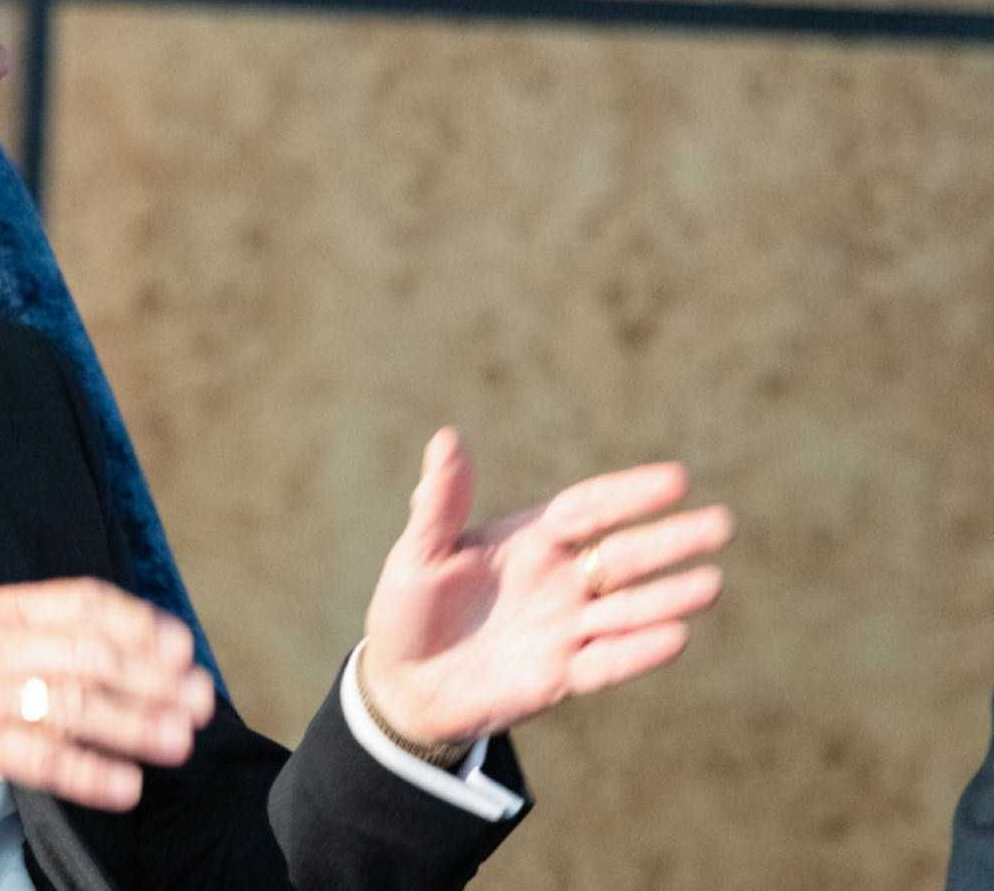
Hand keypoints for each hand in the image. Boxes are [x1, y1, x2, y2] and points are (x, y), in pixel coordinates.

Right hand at [0, 578, 215, 818]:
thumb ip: (59, 637)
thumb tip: (151, 653)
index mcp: (10, 609)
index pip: (85, 604)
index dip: (139, 623)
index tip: (182, 646)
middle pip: (89, 655)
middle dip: (151, 678)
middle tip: (199, 699)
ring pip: (71, 706)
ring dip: (132, 724)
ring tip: (178, 741)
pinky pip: (40, 760)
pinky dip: (87, 773)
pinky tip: (125, 784)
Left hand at [360, 429, 733, 746]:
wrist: (401, 685)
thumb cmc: (407, 608)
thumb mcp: (418, 552)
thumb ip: (439, 503)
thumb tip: (447, 438)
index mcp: (530, 540)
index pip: (589, 510)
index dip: (629, 495)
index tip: (677, 479)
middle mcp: (559, 580)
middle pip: (623, 557)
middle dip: (670, 541)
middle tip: (721, 523)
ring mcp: (565, 629)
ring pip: (626, 609)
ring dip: (668, 597)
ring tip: (712, 583)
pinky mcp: (561, 676)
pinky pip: (606, 662)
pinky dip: (638, 651)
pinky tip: (676, 635)